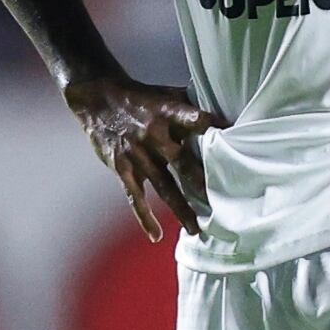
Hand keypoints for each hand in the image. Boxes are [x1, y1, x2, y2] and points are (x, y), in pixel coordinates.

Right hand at [64, 76, 224, 241]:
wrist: (96, 97)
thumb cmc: (139, 97)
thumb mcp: (165, 94)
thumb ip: (191, 107)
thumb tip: (226, 116)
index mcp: (166, 112)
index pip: (194, 119)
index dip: (213, 126)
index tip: (234, 137)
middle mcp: (152, 134)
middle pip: (182, 162)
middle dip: (201, 183)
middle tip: (224, 206)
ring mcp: (136, 153)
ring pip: (163, 185)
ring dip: (180, 208)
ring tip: (196, 230)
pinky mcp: (120, 166)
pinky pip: (134, 195)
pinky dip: (143, 216)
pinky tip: (155, 235)